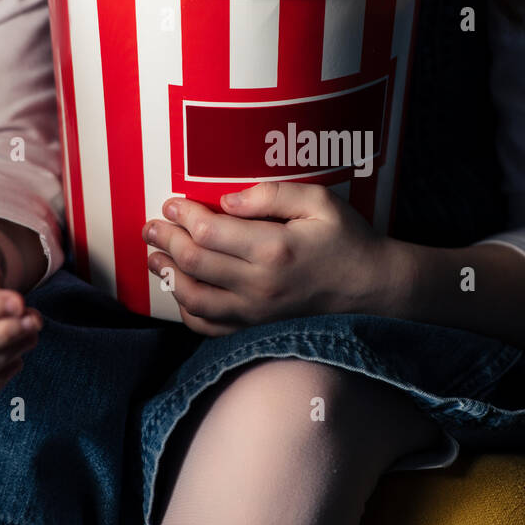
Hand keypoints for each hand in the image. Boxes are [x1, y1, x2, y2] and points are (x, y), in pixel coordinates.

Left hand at [142, 182, 396, 334]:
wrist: (374, 290)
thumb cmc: (349, 240)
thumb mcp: (319, 201)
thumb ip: (271, 195)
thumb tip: (224, 202)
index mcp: (273, 248)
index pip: (208, 231)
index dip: (181, 215)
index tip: (171, 203)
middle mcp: (259, 285)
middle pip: (193, 262)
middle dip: (165, 241)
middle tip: (150, 226)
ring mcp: (256, 313)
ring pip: (193, 298)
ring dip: (166, 276)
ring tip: (153, 258)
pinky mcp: (257, 329)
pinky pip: (209, 326)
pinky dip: (186, 310)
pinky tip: (179, 291)